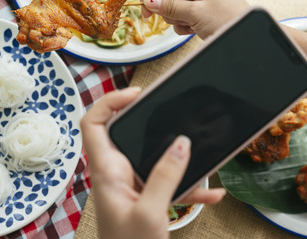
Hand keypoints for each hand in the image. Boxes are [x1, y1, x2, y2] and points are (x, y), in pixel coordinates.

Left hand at [81, 87, 225, 238]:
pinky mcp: (146, 200)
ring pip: (152, 158)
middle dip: (149, 121)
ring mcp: (131, 186)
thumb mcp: (150, 212)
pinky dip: (188, 186)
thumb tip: (181, 142)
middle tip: (172, 110)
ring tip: (201, 147)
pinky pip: (168, 184)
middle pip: (125, 133)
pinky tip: (211, 192)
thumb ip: (166, 176)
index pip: (94, 124)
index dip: (110, 102)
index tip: (137, 95)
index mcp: (107, 171)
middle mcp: (116, 174)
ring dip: (176, 155)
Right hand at [140, 0, 248, 38]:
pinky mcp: (202, 11)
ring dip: (178, 19)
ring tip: (192, 25)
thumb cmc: (228, 21)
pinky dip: (184, 25)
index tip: (142, 10)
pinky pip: (182, 17)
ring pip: (174, 8)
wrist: (248, 38)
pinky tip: (195, 29)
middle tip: (178, 20)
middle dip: (169, 10)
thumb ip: (170, 6)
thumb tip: (149, 1)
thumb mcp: (196, 13)